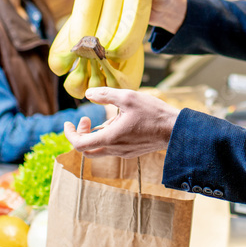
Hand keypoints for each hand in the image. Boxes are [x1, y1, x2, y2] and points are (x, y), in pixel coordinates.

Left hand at [64, 88, 180, 157]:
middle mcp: (114, 150)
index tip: (69, 122)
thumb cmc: (153, 113)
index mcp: (110, 138)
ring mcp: (123, 153)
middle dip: (81, 135)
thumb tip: (88, 93)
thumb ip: (105, 95)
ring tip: (106, 118)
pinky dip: (107, 137)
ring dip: (95, 135)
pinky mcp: (131, 152)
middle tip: (86, 120)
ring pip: (99, 150)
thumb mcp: (128, 97)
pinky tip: (118, 123)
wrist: (176, 130)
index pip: (79, 144)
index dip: (69, 133)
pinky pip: (112, 148)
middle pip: (86, 150)